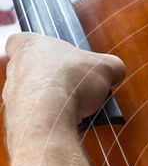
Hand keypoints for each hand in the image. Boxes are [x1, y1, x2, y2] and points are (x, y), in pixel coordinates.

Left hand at [3, 33, 124, 127]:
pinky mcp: (17, 119)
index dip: (38, 50)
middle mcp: (14, 68)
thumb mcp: (105, 67)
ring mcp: (12, 95)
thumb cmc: (70, 81)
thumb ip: (112, 66)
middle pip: (30, 71)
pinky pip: (34, 119)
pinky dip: (49, 122)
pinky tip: (66, 124)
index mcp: (28, 45)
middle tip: (74, 88)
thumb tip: (116, 71)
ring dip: (50, 103)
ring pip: (31, 97)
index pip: (21, 41)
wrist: (49, 116)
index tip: (55, 58)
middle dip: (52, 80)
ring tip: (75, 110)